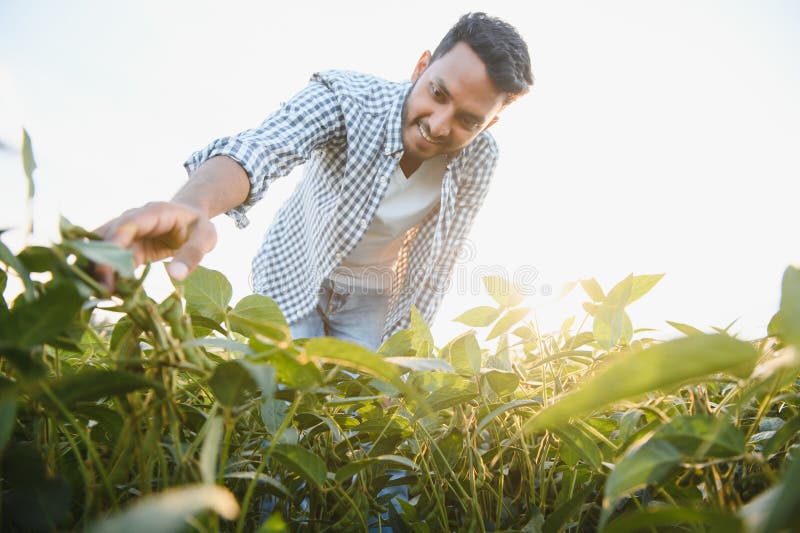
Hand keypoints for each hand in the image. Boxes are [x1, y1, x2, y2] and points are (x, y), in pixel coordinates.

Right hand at [94, 201, 216, 291]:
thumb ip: (192, 255)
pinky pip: (113, 261)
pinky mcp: (128, 248)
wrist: (191, 219)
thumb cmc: (198, 227)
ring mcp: (127, 233)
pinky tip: (107, 293)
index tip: (105, 269)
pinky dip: (108, 275)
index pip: (126, 225)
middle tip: (100, 290)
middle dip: (100, 261)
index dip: (113, 244)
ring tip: (99, 294)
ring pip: (104, 249)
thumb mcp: (205, 238)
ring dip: (98, 269)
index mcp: (153, 212)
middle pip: (107, 237)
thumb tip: (175, 276)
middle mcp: (133, 219)